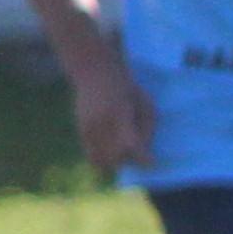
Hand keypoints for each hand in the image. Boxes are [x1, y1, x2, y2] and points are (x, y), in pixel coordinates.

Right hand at [60, 40, 153, 173]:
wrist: (95, 72)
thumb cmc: (127, 87)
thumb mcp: (145, 103)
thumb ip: (147, 128)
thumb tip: (146, 152)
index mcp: (119, 114)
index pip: (131, 146)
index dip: (143, 159)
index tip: (152, 161)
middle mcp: (101, 123)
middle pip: (115, 158)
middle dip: (129, 161)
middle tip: (137, 153)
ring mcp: (88, 127)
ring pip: (101, 160)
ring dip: (115, 162)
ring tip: (123, 151)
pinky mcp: (80, 130)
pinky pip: (91, 154)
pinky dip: (102, 158)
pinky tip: (111, 149)